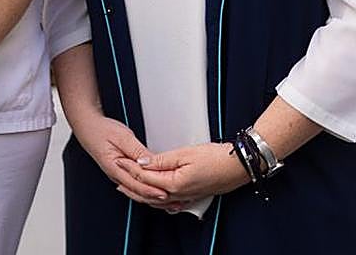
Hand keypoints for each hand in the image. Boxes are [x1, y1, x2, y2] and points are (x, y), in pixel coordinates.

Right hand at [73, 112, 170, 204]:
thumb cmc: (103, 130)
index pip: (135, 184)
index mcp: (115, 168)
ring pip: (136, 190)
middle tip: (171, 199)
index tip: (164, 193)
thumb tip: (150, 161)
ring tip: (167, 197)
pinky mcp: (121, 172)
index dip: (151, 190)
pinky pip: (134, 184)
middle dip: (154, 197)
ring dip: (151, 195)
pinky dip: (145, 188)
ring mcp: (118, 175)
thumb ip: (137, 151)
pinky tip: (155, 189)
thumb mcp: (123, 137)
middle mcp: (116, 175)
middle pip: (137, 191)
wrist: (89, 127)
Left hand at [116, 142, 249, 203]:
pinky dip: (154, 197)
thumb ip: (162, 159)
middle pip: (147, 191)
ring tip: (126, 184)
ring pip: (155, 198)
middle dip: (130, 182)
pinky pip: (167, 201)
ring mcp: (185, 197)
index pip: (145, 177)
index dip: (130, 167)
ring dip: (140, 191)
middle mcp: (178, 195)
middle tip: (117, 171)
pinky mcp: (191, 196)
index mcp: (174, 184)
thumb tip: (143, 161)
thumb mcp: (187, 153)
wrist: (238, 167)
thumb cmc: (216, 158)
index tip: (119, 159)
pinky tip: (152, 195)